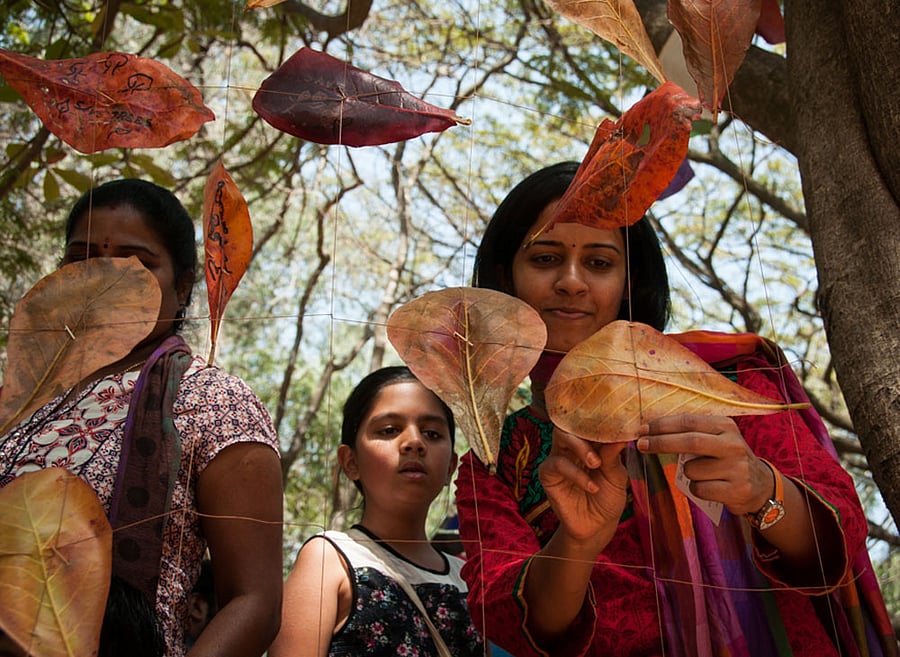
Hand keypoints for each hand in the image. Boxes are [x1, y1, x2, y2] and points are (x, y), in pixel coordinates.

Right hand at [538, 427, 627, 542]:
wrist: (597, 526)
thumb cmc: (608, 498)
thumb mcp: (617, 476)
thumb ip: (613, 456)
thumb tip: (621, 435)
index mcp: (589, 442)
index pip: (589, 422)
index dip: (601, 419)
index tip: (618, 422)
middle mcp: (572, 446)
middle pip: (572, 422)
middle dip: (587, 430)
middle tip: (604, 443)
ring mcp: (558, 458)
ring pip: (561, 436)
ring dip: (580, 447)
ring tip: (596, 464)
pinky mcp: (548, 474)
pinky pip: (558, 464)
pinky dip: (577, 474)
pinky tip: (592, 487)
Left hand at [636, 414, 773, 515]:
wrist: (759, 485)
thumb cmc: (726, 459)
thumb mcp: (716, 438)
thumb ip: (691, 433)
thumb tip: (650, 431)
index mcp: (725, 426)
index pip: (689, 421)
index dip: (663, 425)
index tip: (643, 430)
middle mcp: (733, 444)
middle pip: (689, 441)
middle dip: (661, 443)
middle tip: (641, 445)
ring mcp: (737, 468)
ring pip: (692, 470)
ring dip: (686, 473)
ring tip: (700, 474)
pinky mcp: (737, 490)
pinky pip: (699, 490)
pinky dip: (695, 489)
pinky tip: (709, 488)